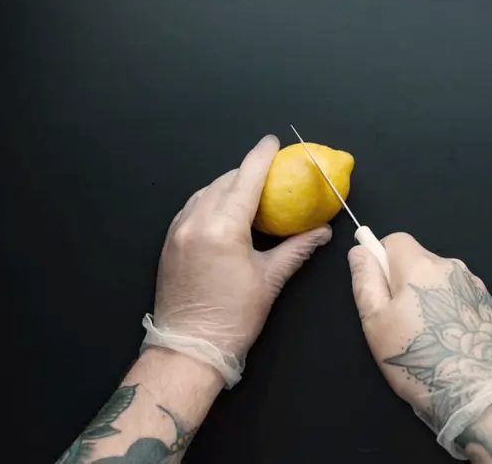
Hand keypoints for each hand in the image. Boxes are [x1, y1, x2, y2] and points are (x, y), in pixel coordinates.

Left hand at [148, 135, 331, 384]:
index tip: (272, 142)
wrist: (188, 348)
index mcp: (222, 229)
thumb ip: (296, 248)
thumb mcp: (270, 280)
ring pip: (204, 192)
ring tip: (248, 192)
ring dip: (226, 186)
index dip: (260, 157)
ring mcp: (177, 231)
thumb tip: (322, 232)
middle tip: (268, 172)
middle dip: (245, 172)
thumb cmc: (233, 318)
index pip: (245, 180)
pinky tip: (224, 211)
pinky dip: (210, 201)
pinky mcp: (169, 241)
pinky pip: (192, 208)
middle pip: (223, 182)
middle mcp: (195, 222)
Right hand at [348, 233, 491, 433]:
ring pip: (440, 279)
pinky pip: (460, 296)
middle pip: (419, 260)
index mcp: (420, 266)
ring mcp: (475, 286)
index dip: (382, 258)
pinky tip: (449, 340)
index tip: (380, 289)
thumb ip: (366, 280)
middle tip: (399, 321)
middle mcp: (451, 267)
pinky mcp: (490, 306)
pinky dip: (450, 309)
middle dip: (405, 281)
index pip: (395, 239)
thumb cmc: (419, 358)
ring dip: (429, 296)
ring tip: (427, 335)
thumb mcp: (376, 322)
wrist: (478, 393)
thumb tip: (360, 251)